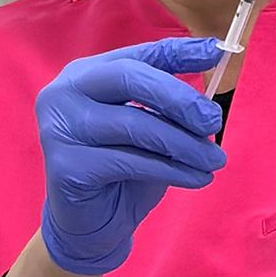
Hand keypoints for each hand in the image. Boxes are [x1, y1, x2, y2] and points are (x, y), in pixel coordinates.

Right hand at [36, 37, 225, 275]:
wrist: (92, 224)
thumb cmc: (122, 170)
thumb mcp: (149, 128)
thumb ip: (168, 103)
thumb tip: (210, 75)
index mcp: (86, 74)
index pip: (137, 55)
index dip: (177, 52)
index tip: (215, 52)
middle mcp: (64, 93)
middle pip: (129, 78)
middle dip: (179, 98)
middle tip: (214, 121)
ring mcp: (60, 128)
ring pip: (134, 124)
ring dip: (184, 143)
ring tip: (214, 159)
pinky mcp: (66, 166)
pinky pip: (131, 162)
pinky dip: (171, 169)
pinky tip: (197, 178)